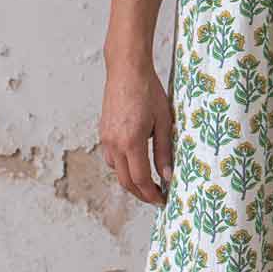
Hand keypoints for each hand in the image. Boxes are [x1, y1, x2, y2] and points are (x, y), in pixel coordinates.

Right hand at [100, 60, 173, 204]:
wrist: (127, 70)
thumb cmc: (148, 92)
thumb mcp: (163, 122)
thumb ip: (165, 151)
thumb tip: (168, 176)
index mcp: (131, 142)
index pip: (140, 179)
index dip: (152, 194)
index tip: (162, 200)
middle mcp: (114, 143)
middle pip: (125, 181)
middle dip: (141, 194)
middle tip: (157, 198)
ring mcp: (106, 138)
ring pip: (116, 171)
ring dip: (131, 181)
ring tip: (149, 183)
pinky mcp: (103, 132)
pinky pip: (111, 158)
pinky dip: (122, 167)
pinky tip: (135, 163)